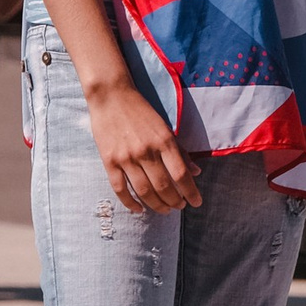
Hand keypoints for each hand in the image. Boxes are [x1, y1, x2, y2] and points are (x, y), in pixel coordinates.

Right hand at [86, 86, 200, 212]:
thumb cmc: (141, 111)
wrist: (111, 96)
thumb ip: (180, 150)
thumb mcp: (164, 127)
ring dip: (156, 205)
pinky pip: (120, 188)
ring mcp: (126, 157)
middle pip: (164, 187)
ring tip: (164, 210)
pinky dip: (130, 203)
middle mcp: (146, 151)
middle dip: (175, 201)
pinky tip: (139, 209)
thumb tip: (196, 172)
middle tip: (179, 206)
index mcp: (164, 141)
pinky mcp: (109, 161)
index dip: (191, 192)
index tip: (196, 203)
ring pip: (144, 191)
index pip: (181, 174)